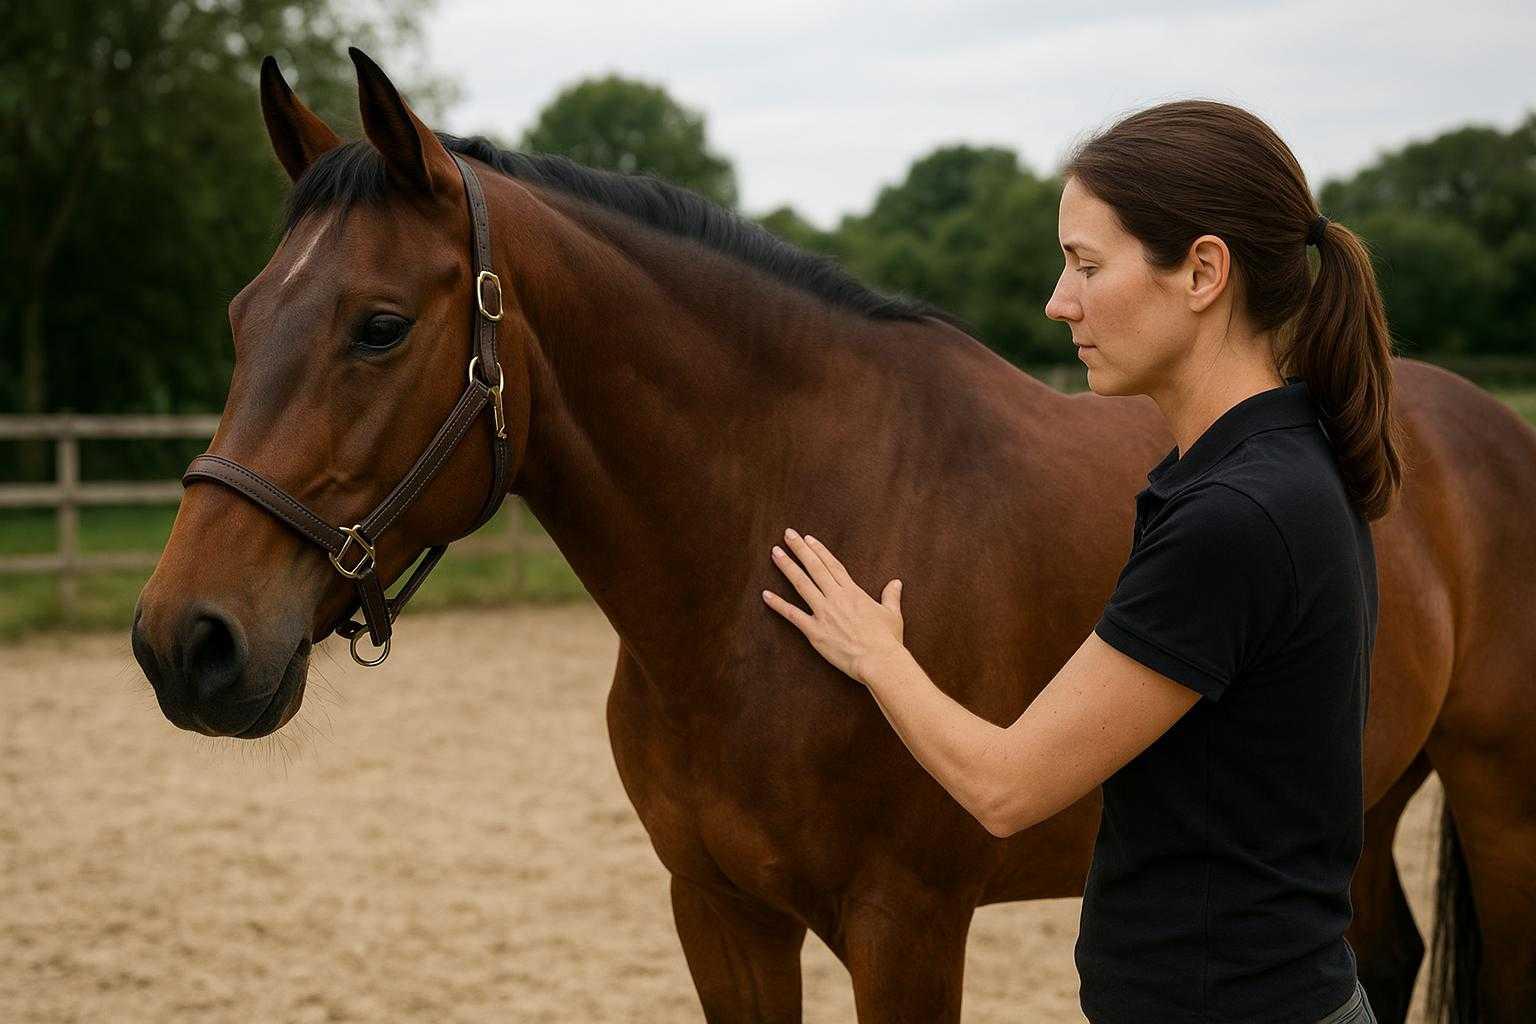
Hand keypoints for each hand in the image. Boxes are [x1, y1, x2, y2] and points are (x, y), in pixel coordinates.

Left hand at [762, 528, 904, 683]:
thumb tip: (896, 582)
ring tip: (775, 553)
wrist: (879, 660)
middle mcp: (836, 597)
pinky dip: (778, 604)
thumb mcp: (892, 614)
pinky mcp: (815, 631)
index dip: (819, 550)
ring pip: (801, 584)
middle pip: (814, 568)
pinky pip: (792, 615)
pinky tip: (765, 595)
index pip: (832, 565)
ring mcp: (823, 613)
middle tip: (787, 535)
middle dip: (800, 549)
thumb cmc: (887, 640)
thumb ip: (891, 596)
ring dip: (787, 567)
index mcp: (853, 592)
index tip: (808, 538)